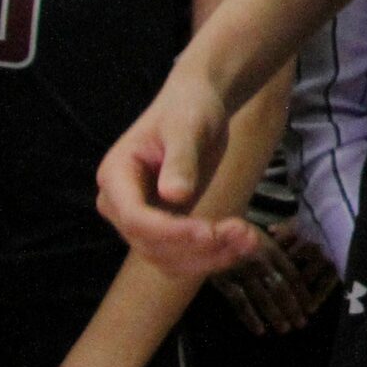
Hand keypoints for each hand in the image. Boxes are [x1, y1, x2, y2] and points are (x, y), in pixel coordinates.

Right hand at [95, 67, 257, 275]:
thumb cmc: (187, 109)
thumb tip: (173, 196)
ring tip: (250, 240)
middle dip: (198, 248)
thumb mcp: (186, 128)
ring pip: (169, 259)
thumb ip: (179, 161)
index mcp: (115, 176)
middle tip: (244, 234)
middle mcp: (121, 205)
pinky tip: (244, 243)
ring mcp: (142, 220)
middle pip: (151, 246)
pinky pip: (184, 255)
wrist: (198, 107)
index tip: (209, 232)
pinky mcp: (166, 227)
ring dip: (210, 258)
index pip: (135, 218)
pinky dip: (214, 255)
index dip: (170, 232)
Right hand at [208, 221, 332, 334]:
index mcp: (272, 250)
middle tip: (301, 324)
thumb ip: (282, 250)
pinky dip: (249, 317)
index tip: (310, 308)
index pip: (292, 275)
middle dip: (292, 308)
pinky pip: (239, 302)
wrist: (210, 229)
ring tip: (284, 329)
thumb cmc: (242, 233)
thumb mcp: (265, 236)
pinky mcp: (224, 280)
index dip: (302, 293)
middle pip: (280, 288)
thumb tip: (305, 262)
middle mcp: (260, 261)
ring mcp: (242, 271)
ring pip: (262, 297)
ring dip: (274, 315)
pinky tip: (258, 330)